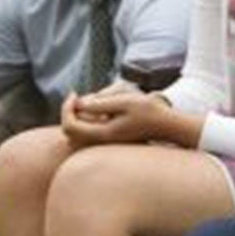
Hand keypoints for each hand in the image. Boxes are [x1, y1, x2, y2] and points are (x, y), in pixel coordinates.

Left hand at [61, 88, 196, 148]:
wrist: (167, 125)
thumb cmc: (149, 111)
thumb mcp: (124, 101)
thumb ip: (100, 103)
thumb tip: (79, 103)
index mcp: (104, 134)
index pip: (70, 126)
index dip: (66, 109)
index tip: (74, 94)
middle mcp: (103, 142)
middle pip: (70, 132)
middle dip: (70, 112)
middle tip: (78, 97)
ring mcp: (107, 142)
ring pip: (79, 132)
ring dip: (80, 115)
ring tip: (94, 101)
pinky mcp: (111, 139)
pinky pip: (89, 131)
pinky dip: (88, 119)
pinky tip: (100, 108)